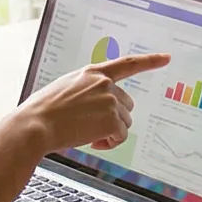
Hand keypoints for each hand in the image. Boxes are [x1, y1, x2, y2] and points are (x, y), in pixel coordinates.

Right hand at [0, 51, 170, 157]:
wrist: (35, 125)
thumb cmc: (43, 111)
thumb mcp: (65, 89)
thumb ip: (86, 89)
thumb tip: (100, 105)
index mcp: (92, 72)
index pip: (127, 63)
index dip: (149, 61)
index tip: (166, 58)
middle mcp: (104, 83)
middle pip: (127, 104)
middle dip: (114, 118)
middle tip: (92, 128)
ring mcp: (109, 100)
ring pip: (124, 122)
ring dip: (110, 132)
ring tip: (86, 135)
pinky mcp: (111, 119)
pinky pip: (120, 137)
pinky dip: (109, 144)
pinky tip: (92, 143)